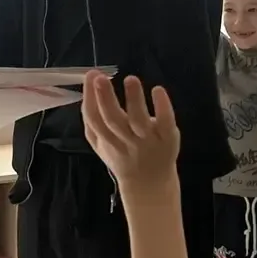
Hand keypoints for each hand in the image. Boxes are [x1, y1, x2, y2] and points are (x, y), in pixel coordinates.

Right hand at [81, 73, 179, 191]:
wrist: (149, 183)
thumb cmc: (122, 155)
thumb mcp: (100, 143)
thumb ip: (91, 118)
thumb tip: (88, 84)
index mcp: (106, 140)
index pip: (94, 120)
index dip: (90, 98)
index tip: (91, 74)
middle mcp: (126, 141)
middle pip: (113, 120)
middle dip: (105, 98)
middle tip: (102, 77)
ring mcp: (147, 141)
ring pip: (139, 121)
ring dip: (134, 99)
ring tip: (130, 79)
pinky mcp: (168, 139)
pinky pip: (165, 123)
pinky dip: (162, 107)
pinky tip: (158, 90)